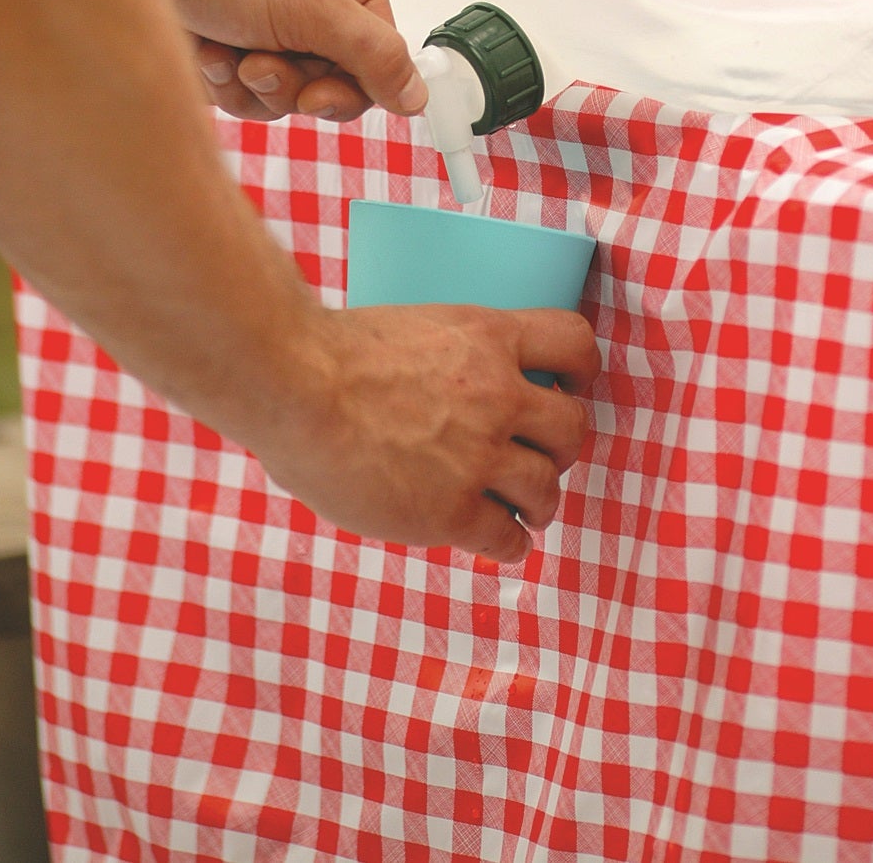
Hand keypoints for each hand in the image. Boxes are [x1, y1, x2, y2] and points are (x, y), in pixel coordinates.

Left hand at [85, 0, 426, 123]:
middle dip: (286, 83)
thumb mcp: (310, 6)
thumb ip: (373, 54)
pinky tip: (202, 46)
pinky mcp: (229, 42)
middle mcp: (316, 0)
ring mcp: (270, 23)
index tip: (313, 95)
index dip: (346, 89)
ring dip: (246, 83)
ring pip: (280, 96)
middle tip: (257, 62)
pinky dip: (218, 80)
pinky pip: (240, 93)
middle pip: (328, 86)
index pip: (378, 61)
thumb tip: (419, 94)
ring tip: (223, 47)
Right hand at [272, 304, 600, 561]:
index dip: (579, 371)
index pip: (575, 343)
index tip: (567, 387)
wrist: (294, 386)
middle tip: (539, 457)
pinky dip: (508, 543)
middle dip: (560, 447)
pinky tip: (498, 541)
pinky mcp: (451, 511)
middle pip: (572, 428)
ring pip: (546, 489)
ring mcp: (477, 455)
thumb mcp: (412, 328)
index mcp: (488, 336)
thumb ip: (449, 358)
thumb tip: (456, 383)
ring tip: (524, 508)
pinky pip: (506, 538)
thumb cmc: (329, 354)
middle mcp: (497, 394)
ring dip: (539, 502)